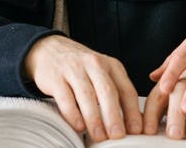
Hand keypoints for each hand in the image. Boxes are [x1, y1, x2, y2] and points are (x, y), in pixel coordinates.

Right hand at [24, 35, 142, 141]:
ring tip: (99, 136)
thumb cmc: (81, 67)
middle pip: (108, 92)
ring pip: (87, 96)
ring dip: (94, 119)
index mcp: (111, 65)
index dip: (132, 111)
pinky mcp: (56, 77)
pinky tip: (79, 126)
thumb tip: (134, 122)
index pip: (126, 90)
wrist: (50, 49)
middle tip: (118, 135)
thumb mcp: (103, 74)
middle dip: (114, 116)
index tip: (136, 130)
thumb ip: (118, 94)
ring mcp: (74, 69)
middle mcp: (94, 64)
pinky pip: (66, 98)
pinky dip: (73, 115)